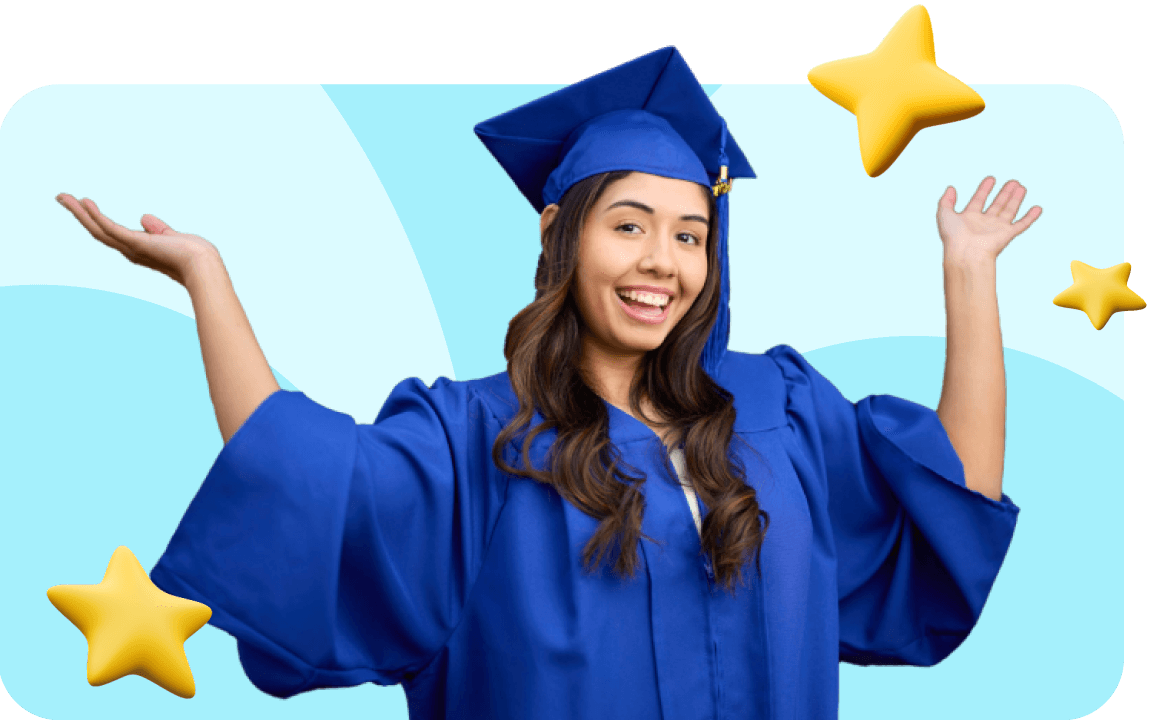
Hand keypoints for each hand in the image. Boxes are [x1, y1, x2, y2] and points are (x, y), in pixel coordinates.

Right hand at [56, 194, 219, 286]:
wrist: (203, 266)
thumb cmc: (194, 255)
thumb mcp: (171, 236)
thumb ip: (157, 228)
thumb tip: (144, 217)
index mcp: (138, 249)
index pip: (110, 232)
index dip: (95, 219)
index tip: (84, 204)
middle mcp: (130, 251)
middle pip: (97, 230)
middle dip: (79, 214)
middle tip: (61, 197)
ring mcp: (132, 248)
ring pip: (97, 229)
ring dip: (79, 212)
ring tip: (63, 196)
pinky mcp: (137, 244)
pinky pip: (111, 228)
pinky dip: (97, 216)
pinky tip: (86, 202)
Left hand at [936, 177, 1041, 263]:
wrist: (965, 254)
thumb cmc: (953, 236)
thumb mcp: (944, 214)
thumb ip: (946, 201)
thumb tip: (951, 188)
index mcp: (969, 218)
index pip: (979, 199)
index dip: (984, 189)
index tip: (991, 178)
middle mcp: (984, 222)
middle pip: (997, 204)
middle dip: (1004, 193)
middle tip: (1013, 181)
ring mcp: (996, 228)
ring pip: (1009, 210)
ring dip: (1016, 199)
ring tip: (1021, 187)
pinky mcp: (1007, 234)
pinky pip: (1022, 224)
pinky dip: (1030, 217)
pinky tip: (1037, 208)